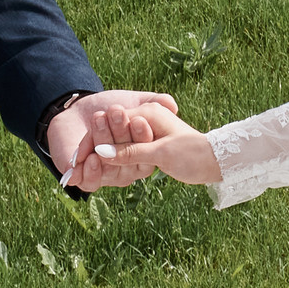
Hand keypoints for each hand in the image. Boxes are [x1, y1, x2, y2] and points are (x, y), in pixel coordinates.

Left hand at [46, 89, 179, 179]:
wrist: (76, 111)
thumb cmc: (108, 107)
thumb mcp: (134, 101)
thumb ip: (155, 101)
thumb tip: (172, 106)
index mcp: (143, 152)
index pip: (146, 148)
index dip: (142, 135)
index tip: (137, 119)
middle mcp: (127, 168)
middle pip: (127, 157)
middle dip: (120, 133)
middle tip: (115, 111)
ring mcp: (108, 175)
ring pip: (109, 167)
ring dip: (103, 142)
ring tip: (99, 120)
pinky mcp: (87, 179)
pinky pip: (91, 183)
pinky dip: (89, 172)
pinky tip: (89, 158)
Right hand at [69, 104, 222, 190]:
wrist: (216, 160)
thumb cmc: (193, 153)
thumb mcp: (160, 153)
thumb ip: (130, 152)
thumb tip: (102, 153)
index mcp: (146, 114)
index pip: (110, 129)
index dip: (91, 146)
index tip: (75, 162)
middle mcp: (144, 120)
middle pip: (109, 135)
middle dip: (91, 151)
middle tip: (73, 169)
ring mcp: (146, 132)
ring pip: (116, 145)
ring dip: (101, 158)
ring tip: (81, 173)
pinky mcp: (149, 145)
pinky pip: (125, 152)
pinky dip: (113, 161)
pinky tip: (101, 172)